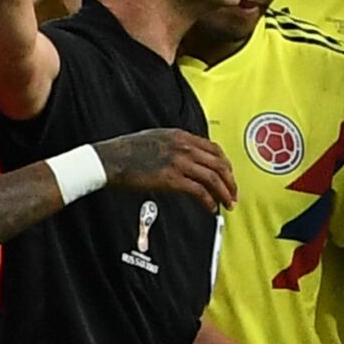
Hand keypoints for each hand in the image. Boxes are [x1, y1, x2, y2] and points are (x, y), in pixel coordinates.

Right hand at [94, 128, 237, 210]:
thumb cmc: (126, 151)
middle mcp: (183, 146)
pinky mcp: (171, 178)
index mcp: (181, 136)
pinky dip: (208, 200)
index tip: (229, 176)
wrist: (109, 159)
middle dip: (230, 181)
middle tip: (233, 194)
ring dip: (224, 193)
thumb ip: (174, 145)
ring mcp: (178, 162)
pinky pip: (199, 190)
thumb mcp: (155, 138)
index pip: (214, 149)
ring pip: (213, 177)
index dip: (226, 165)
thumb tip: (187, 157)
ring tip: (227, 204)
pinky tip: (210, 207)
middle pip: (219, 164)